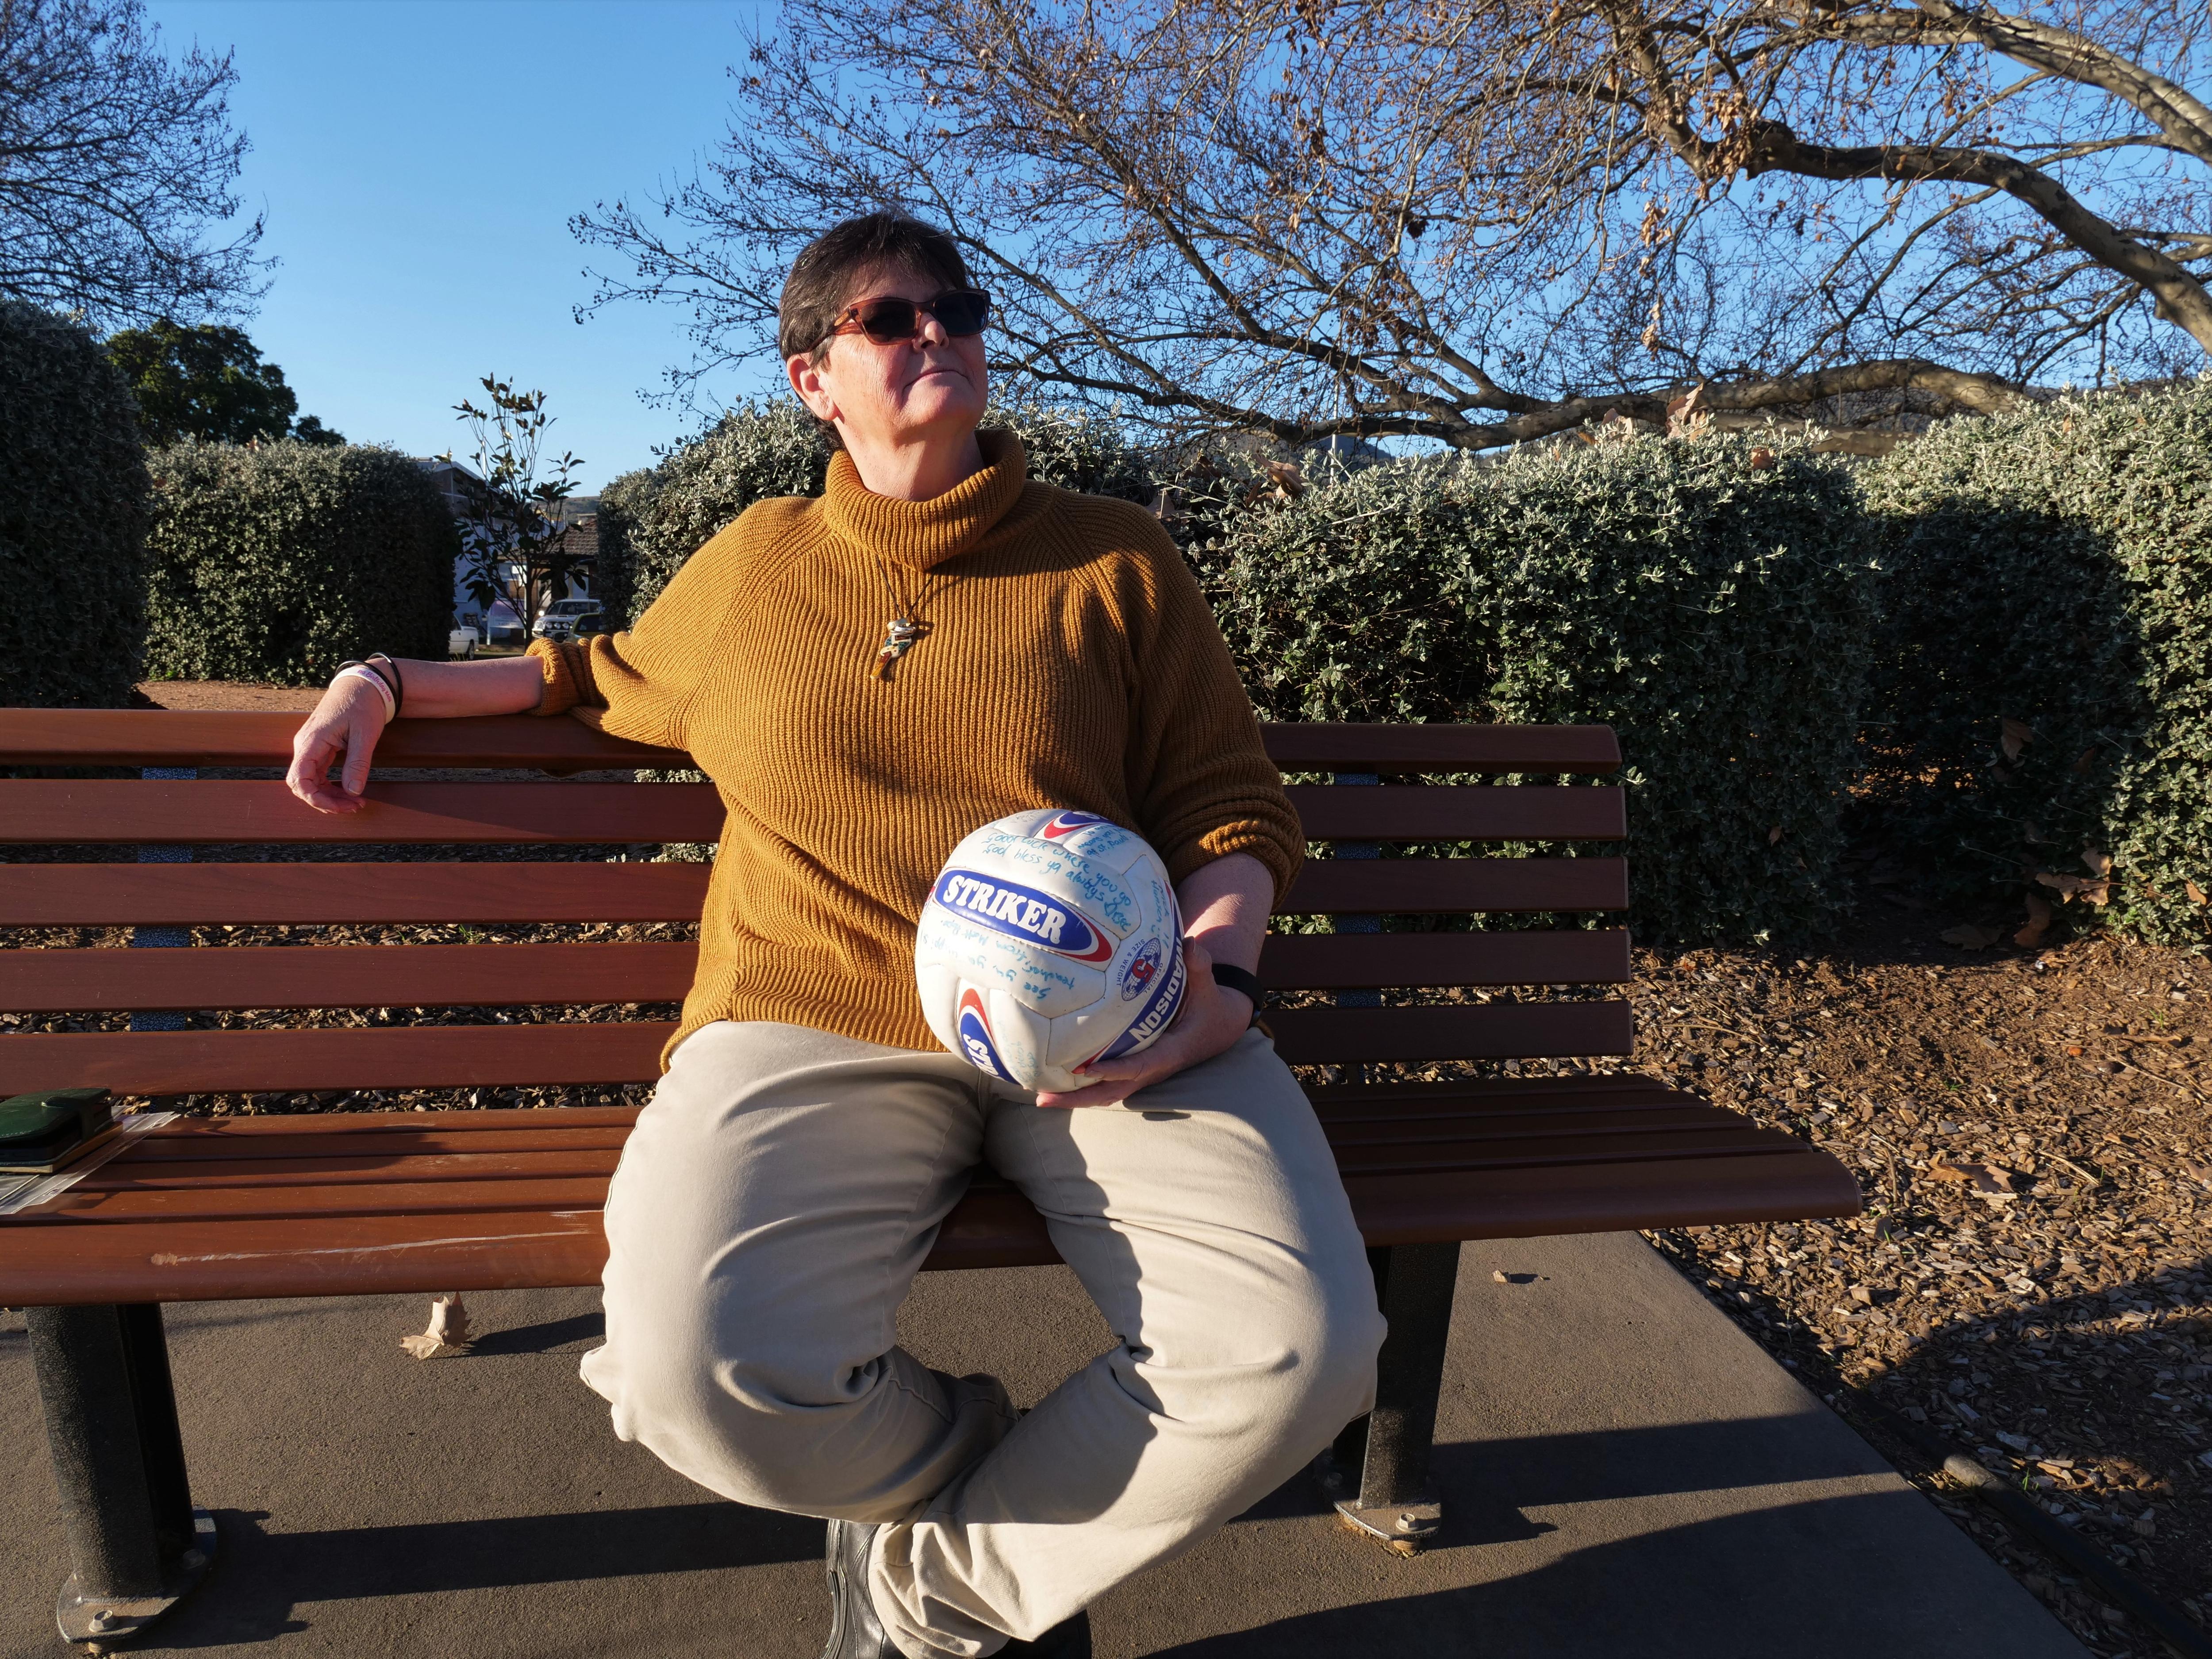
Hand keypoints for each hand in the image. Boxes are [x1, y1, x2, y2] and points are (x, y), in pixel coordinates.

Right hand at [285, 674, 389, 813]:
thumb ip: (358, 763)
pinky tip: (349, 792)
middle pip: (302, 785)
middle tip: (355, 806)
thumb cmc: (363, 704)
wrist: (363, 685)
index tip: (340, 807)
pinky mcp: (319, 749)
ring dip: (330, 797)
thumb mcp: (365, 734)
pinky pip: (318, 775)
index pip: (299, 779)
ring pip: (311, 782)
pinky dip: (331, 787)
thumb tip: (353, 792)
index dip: (315, 798)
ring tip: (356, 803)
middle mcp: (305, 746)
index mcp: (311, 741)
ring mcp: (310, 748)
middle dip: (325, 801)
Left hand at [1034, 937, 1252, 1108]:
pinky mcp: (1134, 1070)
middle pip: (1113, 1091)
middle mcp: (1153, 1069)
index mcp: (1170, 1052)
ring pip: (1106, 1094)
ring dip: (1075, 1099)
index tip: (1087, 1070)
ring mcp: (1142, 1073)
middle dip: (1079, 1098)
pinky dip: (1082, 1089)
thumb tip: (1191, 943)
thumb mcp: (1207, 985)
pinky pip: (1106, 1085)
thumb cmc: (1208, 1004)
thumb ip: (1199, 966)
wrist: (1218, 1027)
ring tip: (1040, 1098)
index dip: (1115, 1070)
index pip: (1139, 1066)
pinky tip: (1054, 1084)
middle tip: (1043, 1098)